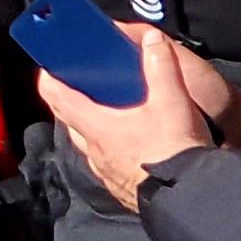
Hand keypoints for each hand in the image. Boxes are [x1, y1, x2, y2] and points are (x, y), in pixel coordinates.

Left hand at [32, 22, 238, 209]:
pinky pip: (105, 163)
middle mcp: (94, 150)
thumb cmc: (174, 150)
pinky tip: (129, 144)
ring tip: (108, 111)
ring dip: (90, 126)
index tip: (49, 66)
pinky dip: (108, 148)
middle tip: (81, 84)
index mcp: (97, 126)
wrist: (191, 199)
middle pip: (70, 120)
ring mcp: (105, 172)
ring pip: (87, 143)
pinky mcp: (120, 188)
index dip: (49, 79)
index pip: (57, 98)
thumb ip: (161, 67)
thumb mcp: (172, 101)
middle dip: (71, 100)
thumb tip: (153, 41)